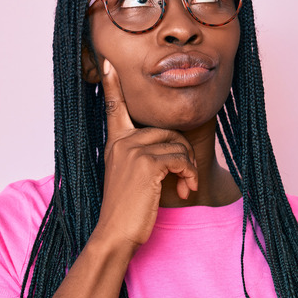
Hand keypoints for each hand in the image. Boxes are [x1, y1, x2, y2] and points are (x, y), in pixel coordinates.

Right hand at [92, 59, 198, 250]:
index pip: (113, 107)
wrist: (116, 234)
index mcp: (115, 143)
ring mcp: (133, 151)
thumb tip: (170, 147)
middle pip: (168, 130)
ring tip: (185, 187)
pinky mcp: (147, 164)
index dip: (111, 85)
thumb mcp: (128, 177)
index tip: (108, 63)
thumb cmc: (127, 210)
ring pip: (178, 145)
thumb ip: (140, 156)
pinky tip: (185, 191)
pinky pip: (181, 159)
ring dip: (189, 168)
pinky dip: (190, 175)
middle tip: (185, 179)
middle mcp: (121, 142)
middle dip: (184, 155)